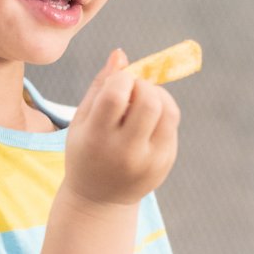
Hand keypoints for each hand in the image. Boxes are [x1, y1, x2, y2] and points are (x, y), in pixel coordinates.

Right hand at [61, 49, 179, 208]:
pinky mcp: (166, 160)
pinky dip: (162, 111)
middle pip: (149, 101)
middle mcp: (125, 151)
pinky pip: (172, 123)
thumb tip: (121, 54)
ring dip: (157, 95)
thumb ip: (100, 86)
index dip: (121, 78)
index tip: (117, 82)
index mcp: (97, 138)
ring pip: (168, 109)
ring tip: (141, 102)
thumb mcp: (81, 121)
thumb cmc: (86, 152)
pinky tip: (147, 119)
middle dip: (142, 85)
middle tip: (132, 91)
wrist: (100, 199)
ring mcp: (150, 159)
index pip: (116, 95)